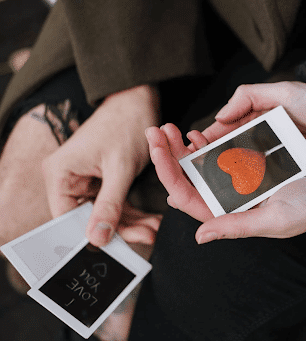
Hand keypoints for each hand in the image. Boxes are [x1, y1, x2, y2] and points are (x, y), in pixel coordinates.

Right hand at [43, 85, 161, 246]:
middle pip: (88, 218)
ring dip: (130, 222)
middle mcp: (67, 178)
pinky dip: (132, 211)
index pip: (68, 218)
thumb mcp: (120, 168)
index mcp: (60, 173)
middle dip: (120, 228)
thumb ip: (109, 204)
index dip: (91, 234)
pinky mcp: (101, 180)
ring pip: (105, 213)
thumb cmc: (125, 125)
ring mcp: (84, 180)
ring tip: (154, 227)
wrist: (138, 101)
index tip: (117, 248)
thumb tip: (97, 239)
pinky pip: (114, 203)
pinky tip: (150, 218)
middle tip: (148, 235)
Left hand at [146, 81, 305, 243]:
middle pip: (192, 175)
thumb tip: (199, 236)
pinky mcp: (256, 154)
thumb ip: (237, 225)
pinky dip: (212, 137)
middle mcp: (234, 192)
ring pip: (204, 159)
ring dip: (186, 145)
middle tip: (155, 132)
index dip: (171, 175)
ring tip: (172, 130)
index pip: (192, 196)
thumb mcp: (277, 219)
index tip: (158, 152)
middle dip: (170, 155)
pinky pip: (226, 145)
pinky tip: (203, 131)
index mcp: (235, 210)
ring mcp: (243, 171)